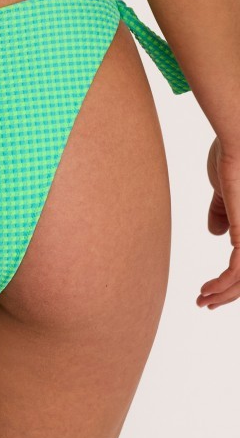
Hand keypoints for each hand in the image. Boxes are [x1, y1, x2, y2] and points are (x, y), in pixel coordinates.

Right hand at [197, 138, 239, 309]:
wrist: (239, 134)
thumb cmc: (232, 153)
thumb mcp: (226, 191)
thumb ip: (222, 212)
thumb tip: (216, 233)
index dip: (232, 281)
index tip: (210, 289)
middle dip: (228, 294)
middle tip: (205, 303)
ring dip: (223, 293)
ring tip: (202, 299)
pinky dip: (223, 284)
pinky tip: (208, 289)